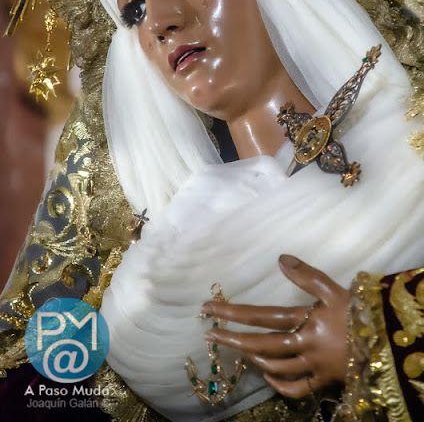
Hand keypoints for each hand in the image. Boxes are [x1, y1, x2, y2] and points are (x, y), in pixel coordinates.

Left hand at [202, 255, 348, 398]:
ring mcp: (313, 366)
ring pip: (276, 366)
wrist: (388, 341)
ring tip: (239, 349)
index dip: (232, 312)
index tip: (208, 309)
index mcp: (304, 321)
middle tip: (209, 335)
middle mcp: (304, 346)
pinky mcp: (324, 380)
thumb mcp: (334, 289)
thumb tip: (280, 259)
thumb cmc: (360, 312)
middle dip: (232, 339)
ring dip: (254, 357)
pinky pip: (297, 388)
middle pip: (261, 344)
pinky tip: (268, 375)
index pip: (260, 316)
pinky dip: (280, 384)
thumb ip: (306, 275)